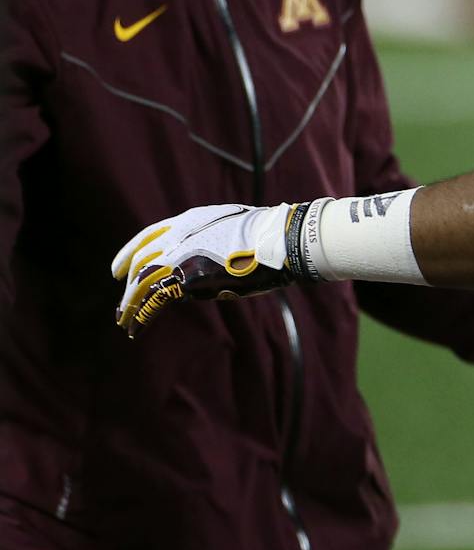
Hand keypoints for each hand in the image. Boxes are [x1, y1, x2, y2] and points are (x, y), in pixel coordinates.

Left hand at [111, 203, 303, 337]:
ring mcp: (181, 256)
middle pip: (140, 263)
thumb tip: (200, 268)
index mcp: (187, 221)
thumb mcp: (229, 227)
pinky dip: (142, 315)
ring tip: (124, 322)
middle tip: (122, 307)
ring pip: (141, 283)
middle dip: (128, 287)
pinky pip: (154, 300)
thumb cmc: (266, 235)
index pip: (147, 237)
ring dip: (130, 304)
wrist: (278, 240)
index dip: (129, 254)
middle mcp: (178, 237)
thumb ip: (207, 241)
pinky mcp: (187, 279)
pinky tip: (136, 328)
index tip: (118, 271)